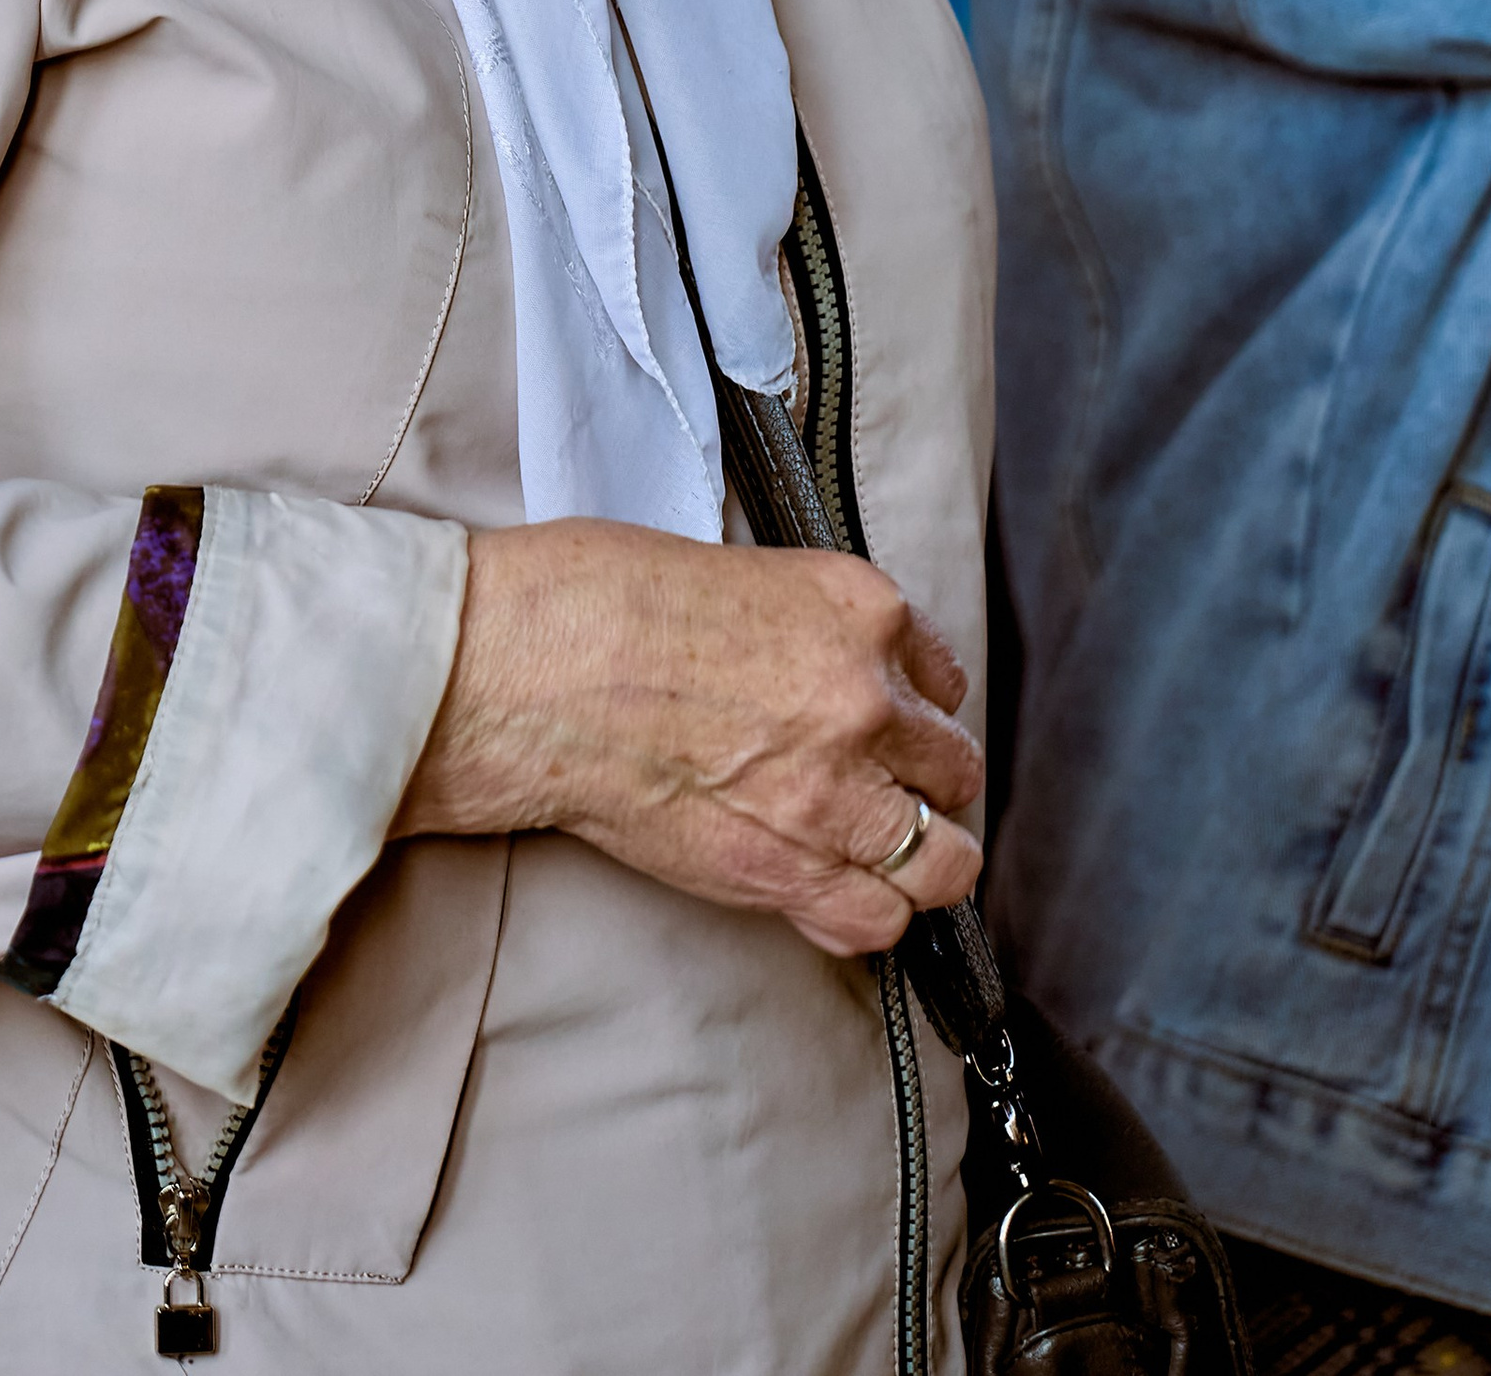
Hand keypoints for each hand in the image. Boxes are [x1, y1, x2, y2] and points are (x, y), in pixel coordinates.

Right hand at [394, 518, 983, 957]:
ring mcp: (837, 790)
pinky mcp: (790, 866)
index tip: (890, 723)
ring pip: (944, 858)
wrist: (537, 669)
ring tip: (875, 856)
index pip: (940, 674)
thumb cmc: (599, 602)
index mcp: (857, 607)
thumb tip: (798, 663)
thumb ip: (796, 625)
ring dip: (915, 859)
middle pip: (952, 766)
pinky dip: (864, 915)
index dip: (913, 706)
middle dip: (920, 781)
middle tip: (879, 789)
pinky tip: (835, 894)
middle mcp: (868, 697)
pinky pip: (876, 918)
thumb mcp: (731, 573)